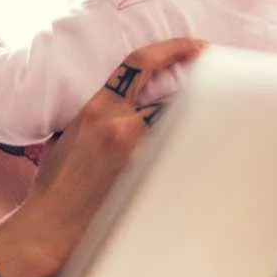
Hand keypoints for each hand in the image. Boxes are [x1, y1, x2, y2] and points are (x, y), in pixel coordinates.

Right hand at [0, 38, 207, 276]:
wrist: (49, 230)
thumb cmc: (55, 188)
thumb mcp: (65, 138)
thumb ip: (94, 118)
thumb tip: (119, 109)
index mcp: (96, 109)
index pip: (139, 62)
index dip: (174, 48)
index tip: (197, 46)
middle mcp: (120, 125)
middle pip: (177, 94)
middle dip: (205, 87)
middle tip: (227, 85)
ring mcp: (138, 154)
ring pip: (185, 128)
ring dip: (202, 126)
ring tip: (221, 125)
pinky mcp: (150, 182)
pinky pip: (182, 161)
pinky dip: (194, 158)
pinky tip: (206, 162)